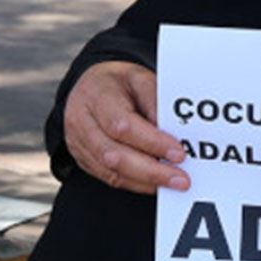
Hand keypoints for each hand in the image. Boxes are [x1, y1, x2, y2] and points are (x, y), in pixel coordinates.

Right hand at [64, 61, 187, 194]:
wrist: (89, 87)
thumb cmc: (118, 83)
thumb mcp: (139, 78)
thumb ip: (155, 103)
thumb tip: (173, 134)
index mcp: (96, 96)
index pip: (122, 125)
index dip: (151, 142)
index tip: (178, 153)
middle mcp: (81, 122)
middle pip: (114, 155)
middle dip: (151, 171)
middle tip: (181, 179)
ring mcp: (79, 144)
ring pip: (111, 172)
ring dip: (146, 181)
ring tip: (173, 182)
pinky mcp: (83, 160)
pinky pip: (110, 178)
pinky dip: (136, 183)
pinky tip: (155, 183)